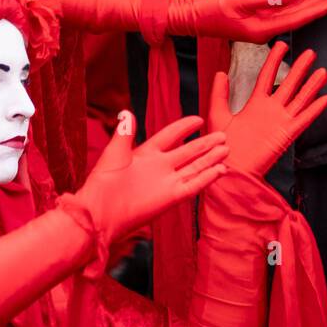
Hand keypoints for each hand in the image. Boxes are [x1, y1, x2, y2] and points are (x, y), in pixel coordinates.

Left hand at [73, 112, 227, 244]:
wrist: (100, 213)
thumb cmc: (103, 183)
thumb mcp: (114, 153)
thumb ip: (124, 134)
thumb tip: (127, 113)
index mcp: (146, 154)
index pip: (170, 136)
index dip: (184, 128)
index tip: (199, 120)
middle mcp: (160, 167)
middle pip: (189, 152)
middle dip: (206, 144)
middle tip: (223, 135)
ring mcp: (167, 182)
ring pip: (195, 168)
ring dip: (210, 159)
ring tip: (226, 149)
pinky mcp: (171, 197)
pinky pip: (193, 185)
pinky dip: (207, 178)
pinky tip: (220, 170)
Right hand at [168, 0, 326, 41]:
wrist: (193, 16)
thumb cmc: (212, 9)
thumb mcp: (237, 1)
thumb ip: (263, 0)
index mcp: (262, 29)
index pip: (295, 18)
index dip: (314, 10)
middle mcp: (266, 29)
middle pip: (298, 15)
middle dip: (318, 2)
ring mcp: (263, 24)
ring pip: (293, 11)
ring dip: (310, 0)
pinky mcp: (259, 18)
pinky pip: (283, 8)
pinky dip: (296, 0)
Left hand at [209, 42, 326, 176]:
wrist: (229, 171)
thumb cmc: (221, 147)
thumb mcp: (218, 115)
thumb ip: (219, 94)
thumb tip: (221, 72)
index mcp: (255, 104)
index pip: (267, 76)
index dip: (274, 60)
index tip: (282, 44)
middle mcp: (271, 110)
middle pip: (289, 84)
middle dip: (300, 68)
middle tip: (310, 53)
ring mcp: (280, 122)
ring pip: (300, 99)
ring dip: (312, 86)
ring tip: (323, 71)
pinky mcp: (286, 135)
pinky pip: (304, 119)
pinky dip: (315, 110)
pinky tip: (325, 98)